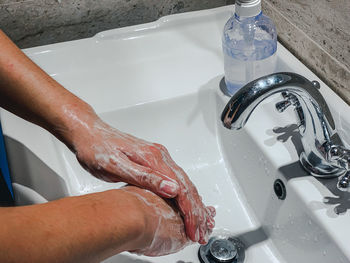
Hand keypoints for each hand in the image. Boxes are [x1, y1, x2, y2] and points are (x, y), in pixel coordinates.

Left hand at [72, 117, 215, 243]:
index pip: (180, 188)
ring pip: (183, 182)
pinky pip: (176, 178)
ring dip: (193, 204)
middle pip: (186, 185)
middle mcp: (160, 156)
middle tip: (199, 232)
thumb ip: (145, 177)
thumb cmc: (98, 149)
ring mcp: (158, 157)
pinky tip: (185, 204)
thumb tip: (172, 189)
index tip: (194, 229)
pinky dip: (184, 195)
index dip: (189, 211)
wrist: (89, 133)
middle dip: (196, 211)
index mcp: (153, 158)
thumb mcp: (116, 165)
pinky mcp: (154, 160)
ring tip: (197, 223)